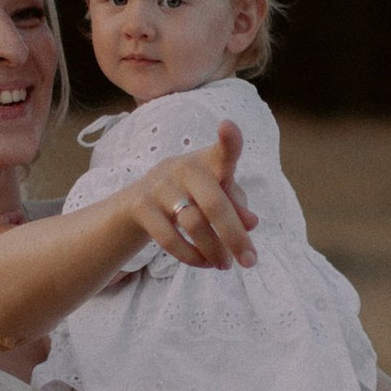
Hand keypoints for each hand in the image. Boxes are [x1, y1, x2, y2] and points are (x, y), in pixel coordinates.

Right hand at [119, 120, 256, 270]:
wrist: (138, 203)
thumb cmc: (191, 196)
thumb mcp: (215, 195)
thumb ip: (236, 206)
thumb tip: (251, 223)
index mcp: (208, 161)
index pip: (223, 150)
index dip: (228, 139)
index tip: (227, 125)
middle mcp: (183, 167)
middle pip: (215, 203)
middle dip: (235, 236)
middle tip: (250, 261)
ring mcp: (160, 185)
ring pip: (194, 225)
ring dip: (214, 250)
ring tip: (225, 265)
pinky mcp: (141, 206)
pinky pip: (170, 239)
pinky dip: (191, 257)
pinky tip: (204, 264)